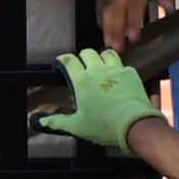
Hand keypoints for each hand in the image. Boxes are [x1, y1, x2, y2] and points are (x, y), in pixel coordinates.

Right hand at [38, 45, 155, 153]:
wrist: (135, 125)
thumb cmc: (107, 125)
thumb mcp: (77, 126)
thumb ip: (57, 121)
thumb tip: (43, 121)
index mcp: (82, 81)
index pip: (69, 60)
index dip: (64, 59)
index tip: (63, 62)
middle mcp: (98, 72)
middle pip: (87, 52)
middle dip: (83, 56)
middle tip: (82, 65)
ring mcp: (116, 71)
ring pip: (107, 53)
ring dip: (102, 57)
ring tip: (101, 65)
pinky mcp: (131, 74)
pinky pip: (123, 64)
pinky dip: (119, 67)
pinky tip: (118, 76)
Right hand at [104, 0, 178, 48]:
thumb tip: (168, 9)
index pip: (135, 2)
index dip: (133, 20)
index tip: (133, 38)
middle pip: (116, 6)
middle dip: (115, 28)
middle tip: (115, 48)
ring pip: (106, 3)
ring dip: (106, 23)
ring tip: (106, 41)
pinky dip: (99, 11)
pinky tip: (101, 24)